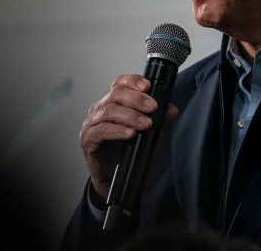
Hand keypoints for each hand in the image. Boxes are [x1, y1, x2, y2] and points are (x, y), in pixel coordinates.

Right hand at [79, 74, 178, 199]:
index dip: (133, 81)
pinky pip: (101, 131)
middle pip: (116, 94)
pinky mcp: (88, 139)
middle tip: (153, 107)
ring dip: (130, 116)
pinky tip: (130, 134)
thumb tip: (172, 109)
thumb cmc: (130, 152)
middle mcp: (100, 108)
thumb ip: (160, 120)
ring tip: (146, 124)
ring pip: (109, 111)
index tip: (148, 86)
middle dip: (137, 99)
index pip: (120, 83)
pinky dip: (117, 131)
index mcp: (114, 102)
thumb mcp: (151, 134)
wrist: (116, 179)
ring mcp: (92, 123)